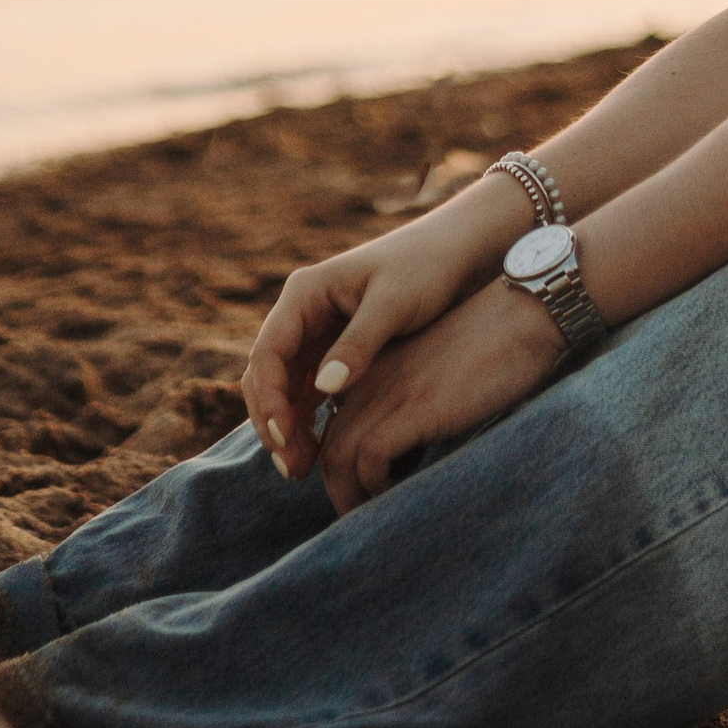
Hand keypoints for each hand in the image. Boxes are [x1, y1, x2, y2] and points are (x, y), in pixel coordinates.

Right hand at [243, 185, 517, 477]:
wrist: (459, 256)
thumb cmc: (428, 268)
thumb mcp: (395, 303)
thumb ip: (359, 344)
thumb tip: (323, 390)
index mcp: (306, 293)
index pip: (268, 352)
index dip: (269, 399)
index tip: (285, 439)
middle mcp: (303, 315)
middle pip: (267, 376)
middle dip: (272, 422)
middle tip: (291, 469)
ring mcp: (318, 336)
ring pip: (284, 390)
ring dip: (286, 429)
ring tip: (301, 471)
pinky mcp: (336, 355)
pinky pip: (309, 395)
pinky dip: (308, 423)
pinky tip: (321, 453)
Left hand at [306, 277, 566, 512]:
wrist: (522, 315)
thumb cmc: (492, 353)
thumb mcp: (438, 385)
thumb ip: (416, 417)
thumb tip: (409, 467)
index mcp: (374, 375)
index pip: (337, 434)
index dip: (347, 475)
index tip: (370, 501)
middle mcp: (371, 382)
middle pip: (330, 451)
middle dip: (341, 495)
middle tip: (366, 525)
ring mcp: (390, 393)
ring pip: (339, 458)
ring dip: (351, 499)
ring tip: (376, 523)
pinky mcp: (416, 406)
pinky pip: (370, 457)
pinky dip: (376, 485)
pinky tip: (402, 494)